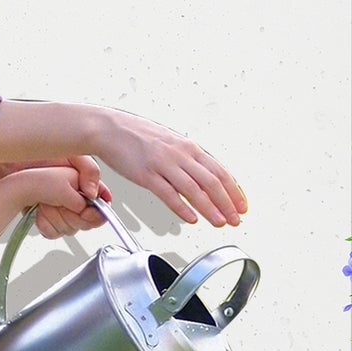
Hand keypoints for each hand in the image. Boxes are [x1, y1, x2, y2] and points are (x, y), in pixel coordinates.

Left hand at [2, 159, 110, 237]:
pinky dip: (44, 223)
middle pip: (86, 220)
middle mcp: (73, 196)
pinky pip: (52, 231)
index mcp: (83, 181)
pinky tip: (38, 211)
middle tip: (58, 201)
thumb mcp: (68, 153)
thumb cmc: (31, 154)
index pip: (101, 204)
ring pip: (69, 228)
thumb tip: (95, 193)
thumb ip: (89, 170)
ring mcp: (58, 208)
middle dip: (71, 213)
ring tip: (44, 201)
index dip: (96, 211)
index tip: (86, 210)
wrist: (1, 165)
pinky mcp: (44, 217)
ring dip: (55, 216)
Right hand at [90, 109, 246, 227]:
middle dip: (226, 203)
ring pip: (193, 189)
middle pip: (211, 182)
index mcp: (188, 147)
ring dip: (209, 208)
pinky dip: (182, 207)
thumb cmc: (138, 137)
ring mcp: (163, 164)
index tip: (241, 206)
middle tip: (235, 219)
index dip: (233, 191)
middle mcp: (179, 155)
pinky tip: (191, 217)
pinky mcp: (146, 174)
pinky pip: (168, 194)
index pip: (219, 171)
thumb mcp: (171, 143)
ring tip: (219, 222)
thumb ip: (188, 160)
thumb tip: (206, 177)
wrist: (109, 128)